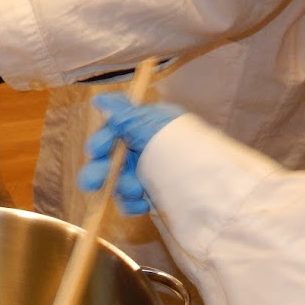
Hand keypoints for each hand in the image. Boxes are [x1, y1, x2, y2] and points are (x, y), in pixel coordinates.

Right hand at [78, 93, 184, 214]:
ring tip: (137, 191)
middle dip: (98, 171)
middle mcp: (144, 148)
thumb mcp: (153, 125)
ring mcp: (147, 174)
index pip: (113, 131)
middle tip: (92, 182)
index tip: (97, 149)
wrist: (212, 186)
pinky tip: (143, 204)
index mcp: (145, 127)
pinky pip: (130, 201)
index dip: (101, 140)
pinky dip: (131, 205)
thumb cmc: (184, 149)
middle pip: (109, 160)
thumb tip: (99, 100)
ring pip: (117, 182)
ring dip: (121, 188)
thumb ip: (124, 114)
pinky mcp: (152, 196)